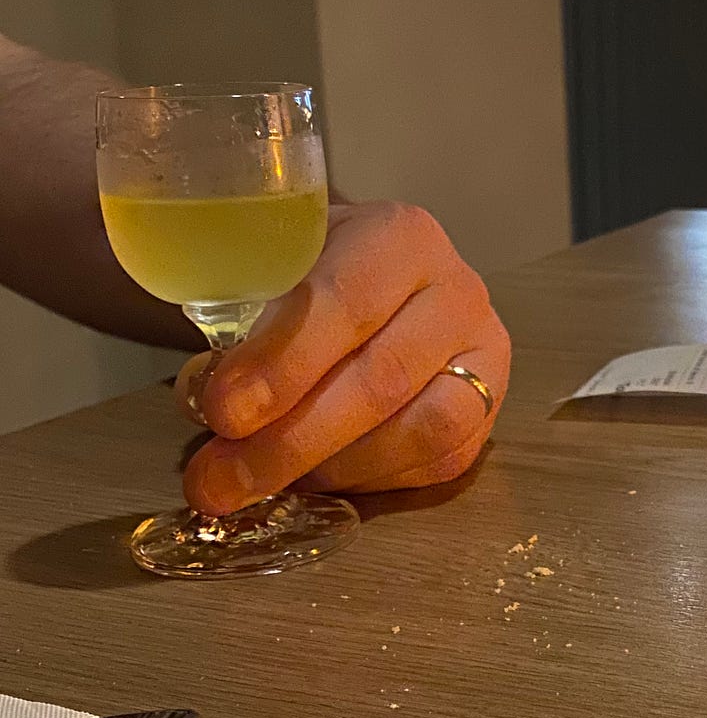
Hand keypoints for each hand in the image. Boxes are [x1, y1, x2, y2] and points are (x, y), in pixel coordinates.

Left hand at [178, 202, 509, 514]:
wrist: (366, 284)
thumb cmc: (308, 277)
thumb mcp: (267, 270)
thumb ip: (237, 321)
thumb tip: (207, 398)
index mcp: (399, 236)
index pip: (345, 302)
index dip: (282, 363)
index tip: (222, 411)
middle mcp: (456, 291)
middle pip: (383, 377)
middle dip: (292, 437)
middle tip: (222, 476)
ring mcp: (484, 355)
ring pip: (422, 429)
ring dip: (332, 468)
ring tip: (263, 480)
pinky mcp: (488, 414)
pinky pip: (436, 463)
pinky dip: (368, 481)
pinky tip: (314, 477)